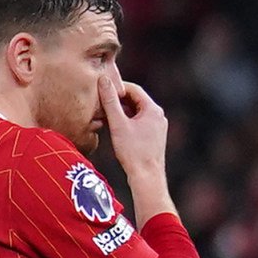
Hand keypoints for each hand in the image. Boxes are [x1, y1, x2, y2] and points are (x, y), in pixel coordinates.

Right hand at [101, 70, 174, 216]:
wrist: (147, 176)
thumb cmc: (133, 151)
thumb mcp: (118, 124)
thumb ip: (110, 101)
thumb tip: (103, 80)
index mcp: (153, 109)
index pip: (133, 89)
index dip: (116, 87)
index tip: (101, 88)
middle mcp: (158, 116)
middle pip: (135, 100)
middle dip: (117, 99)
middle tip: (100, 100)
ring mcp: (157, 126)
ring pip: (135, 111)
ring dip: (120, 110)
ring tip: (103, 113)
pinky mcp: (153, 135)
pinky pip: (138, 121)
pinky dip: (125, 120)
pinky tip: (112, 126)